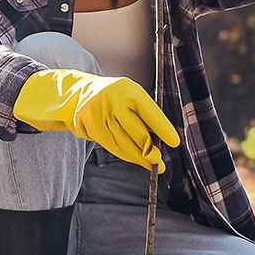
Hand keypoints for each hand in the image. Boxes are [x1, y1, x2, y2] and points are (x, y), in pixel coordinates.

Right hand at [13, 69, 180, 170]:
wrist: (79, 92)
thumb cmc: (115, 96)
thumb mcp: (130, 94)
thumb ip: (144, 112)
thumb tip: (161, 139)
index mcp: (129, 90)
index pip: (149, 111)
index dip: (163, 128)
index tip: (174, 142)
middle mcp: (114, 101)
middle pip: (135, 131)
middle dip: (149, 149)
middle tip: (159, 160)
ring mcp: (100, 115)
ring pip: (123, 142)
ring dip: (138, 157)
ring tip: (151, 164)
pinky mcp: (90, 127)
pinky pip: (112, 146)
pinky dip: (126, 155)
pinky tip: (135, 159)